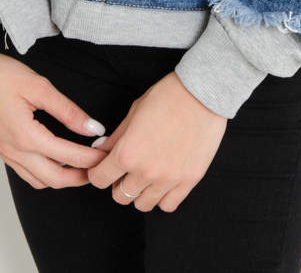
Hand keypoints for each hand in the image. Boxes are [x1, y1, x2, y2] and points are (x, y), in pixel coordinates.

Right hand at [0, 40, 107, 189]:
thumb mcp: (38, 86)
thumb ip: (67, 110)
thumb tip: (92, 128)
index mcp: (26, 136)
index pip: (67, 156)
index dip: (91, 158)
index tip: (107, 154)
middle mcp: (13, 150)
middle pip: (53, 179)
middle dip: (79, 178)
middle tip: (98, 170)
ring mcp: (2, 151)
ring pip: (36, 180)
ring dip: (59, 178)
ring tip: (78, 167)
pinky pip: (22, 170)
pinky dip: (41, 172)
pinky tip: (51, 158)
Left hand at [86, 71, 226, 211]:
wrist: (202, 94)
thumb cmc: (167, 97)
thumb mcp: (134, 112)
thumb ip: (116, 138)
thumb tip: (101, 152)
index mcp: (127, 153)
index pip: (99, 179)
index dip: (98, 173)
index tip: (103, 168)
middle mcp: (145, 172)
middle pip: (120, 196)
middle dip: (118, 184)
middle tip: (126, 170)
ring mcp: (168, 180)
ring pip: (143, 204)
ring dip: (140, 192)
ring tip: (146, 175)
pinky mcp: (188, 181)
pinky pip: (168, 205)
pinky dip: (162, 197)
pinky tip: (163, 181)